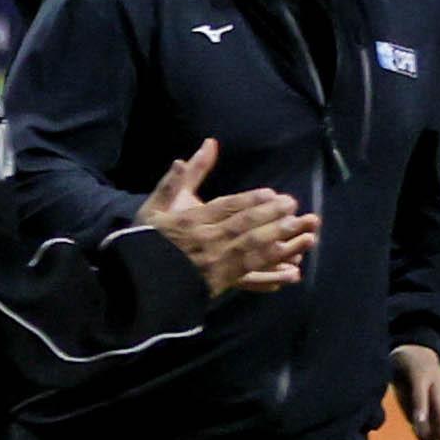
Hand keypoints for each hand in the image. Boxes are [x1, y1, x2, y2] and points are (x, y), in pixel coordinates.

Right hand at [139, 139, 316, 294]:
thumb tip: (182, 158)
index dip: (252, 199)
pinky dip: (272, 266)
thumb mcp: (152, 208)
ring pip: (253, 245)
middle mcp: (206, 238)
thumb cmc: (142, 242)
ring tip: (304, 228)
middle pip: (245, 223)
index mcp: (190, 220)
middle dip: (272, 213)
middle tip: (293, 204)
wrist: (135, 281)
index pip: (227, 205)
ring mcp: (214, 260)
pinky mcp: (219, 280)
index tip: (272, 194)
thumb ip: (170, 183)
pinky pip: (251, 270)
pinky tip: (292, 263)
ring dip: (280, 236)